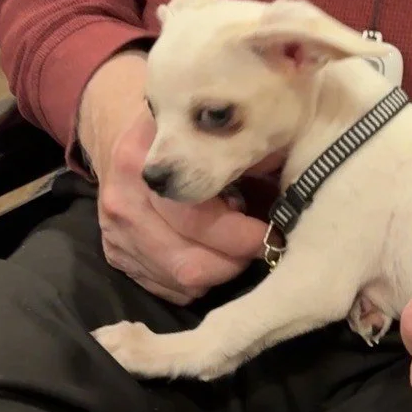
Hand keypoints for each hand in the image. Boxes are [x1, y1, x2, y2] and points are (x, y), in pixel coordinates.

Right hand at [79, 53, 267, 303]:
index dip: (244, 233)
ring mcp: (114, 231)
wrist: (119, 123)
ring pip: (180, 282)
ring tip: (237, 246)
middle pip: (189, 262)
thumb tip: (297, 187)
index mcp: (147, 160)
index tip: (275, 230)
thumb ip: (248, 151)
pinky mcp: (114, 254)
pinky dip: (197, 279)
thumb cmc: (184, 124)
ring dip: (220, 271)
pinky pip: (166, 288)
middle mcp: (124, 200)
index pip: (199, 218)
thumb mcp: (214, 124)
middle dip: (236, 260)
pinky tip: (210, 251)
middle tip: (263, 246)